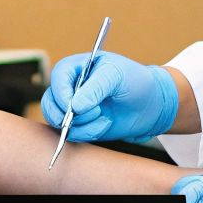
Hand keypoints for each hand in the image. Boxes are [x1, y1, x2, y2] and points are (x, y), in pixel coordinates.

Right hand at [41, 51, 178, 142]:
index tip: (75, 106)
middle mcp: (71, 87)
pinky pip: (72, 134)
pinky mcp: (81, 125)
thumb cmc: (135, 81)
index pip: (58, 77)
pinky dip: (88, 132)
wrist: (152, 104)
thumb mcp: (117, 76)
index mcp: (77, 67)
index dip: (62, 93)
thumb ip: (95, 88)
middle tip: (93, 113)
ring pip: (57, 121)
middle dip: (68, 113)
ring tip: (102, 117)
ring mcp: (74, 108)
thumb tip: (74, 106)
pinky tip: (105, 124)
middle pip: (50, 102)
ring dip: (79, 124)